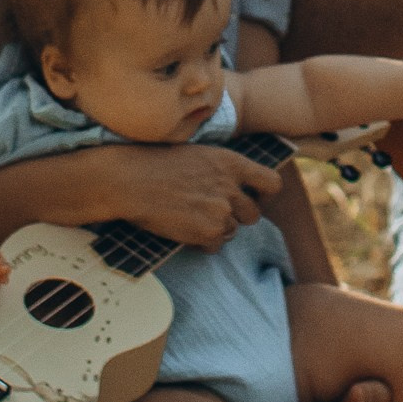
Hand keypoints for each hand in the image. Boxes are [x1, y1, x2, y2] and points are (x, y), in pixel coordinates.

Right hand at [92, 142, 265, 247]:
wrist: (130, 181)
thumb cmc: (156, 164)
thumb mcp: (198, 155)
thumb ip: (221, 170)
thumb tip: (234, 186)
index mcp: (231, 163)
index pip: (272, 183)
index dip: (265, 195)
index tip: (251, 198)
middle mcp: (232, 187)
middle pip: (253, 214)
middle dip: (236, 217)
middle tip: (212, 214)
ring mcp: (222, 211)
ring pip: (231, 231)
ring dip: (215, 229)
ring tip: (189, 217)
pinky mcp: (208, 232)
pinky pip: (214, 246)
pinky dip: (201, 242)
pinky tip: (182, 228)